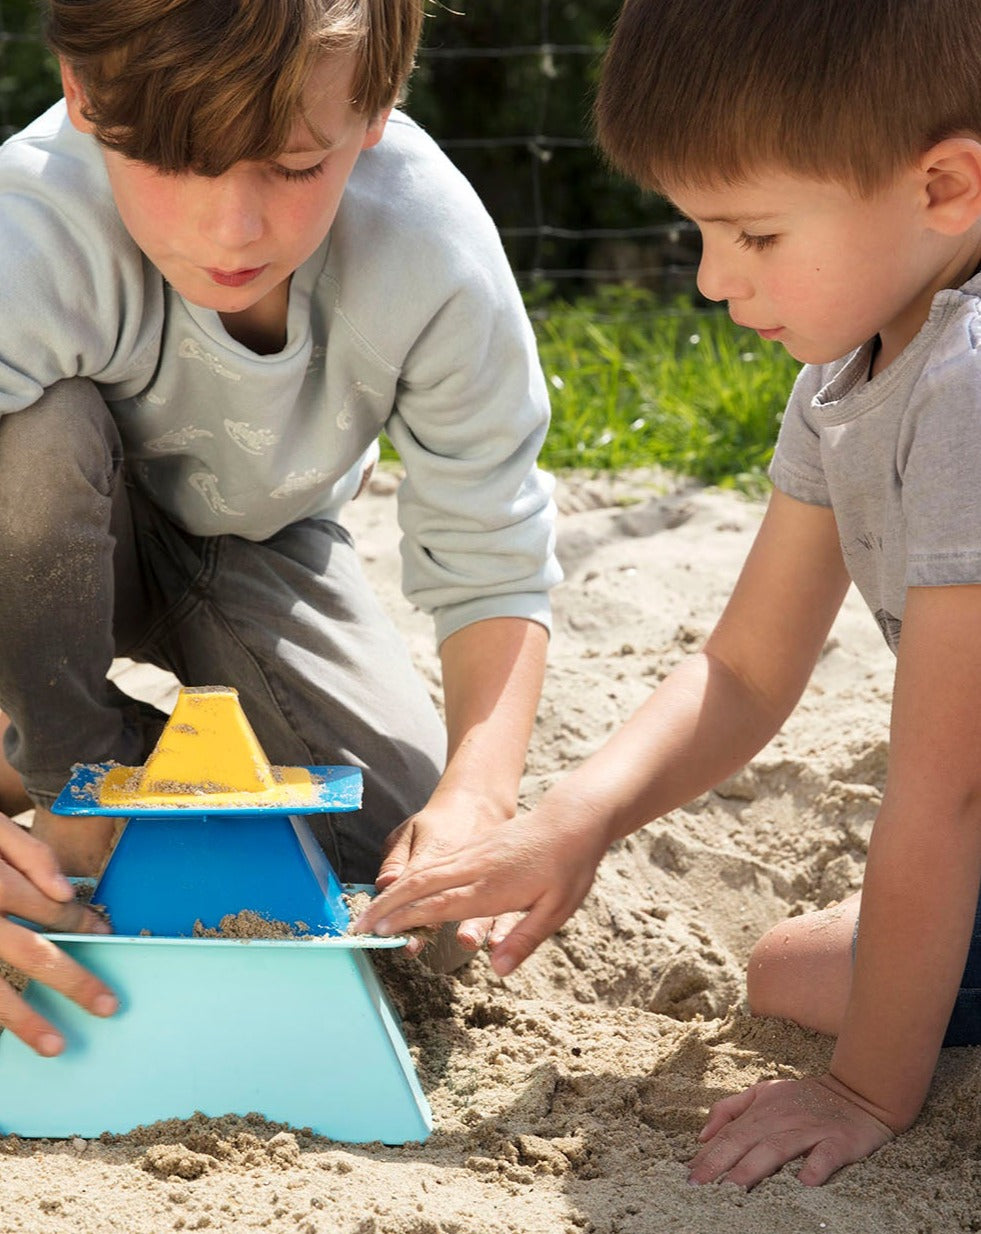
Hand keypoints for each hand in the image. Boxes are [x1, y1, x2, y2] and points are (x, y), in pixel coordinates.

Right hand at [0, 813, 117, 1054]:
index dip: (82, 925)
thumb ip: (31, 854)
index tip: (103, 937)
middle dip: (73, 982)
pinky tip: (6, 1035)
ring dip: (24, 1020)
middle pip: (32, 956)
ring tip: (54, 1046)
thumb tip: (64, 891)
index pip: (53, 911)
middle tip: (107, 1006)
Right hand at [359, 788, 610, 973]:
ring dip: (393, 892)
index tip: (378, 933)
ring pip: (423, 871)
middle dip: (385, 906)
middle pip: (419, 886)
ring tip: (371, 911)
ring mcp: (472, 853)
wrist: (573, 817)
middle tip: (358, 926)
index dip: (406, 919)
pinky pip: (434, 862)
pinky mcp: (474, 846)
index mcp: (492, 887)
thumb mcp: (557, 909)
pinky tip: (401, 888)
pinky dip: (411, 878)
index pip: (438, 905)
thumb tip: (496, 970)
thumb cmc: (569, 866)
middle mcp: (474, 867)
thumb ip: (524, 939)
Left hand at [688, 1073, 896, 1187]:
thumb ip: (731, 1109)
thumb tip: (702, 1135)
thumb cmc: (805, 1098)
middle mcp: (781, 1118)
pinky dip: (814, 1167)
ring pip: (778, 1148)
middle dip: (720, 1163)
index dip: (708, 1155)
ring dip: (754, 1168)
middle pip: (746, 1141)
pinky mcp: (839, 1140)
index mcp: (762, 1110)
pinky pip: (825, 1156)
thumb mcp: (763, 1093)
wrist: (858, 1091)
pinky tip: (803, 1183)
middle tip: (701, 1187)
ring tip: (734, 1188)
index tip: (689, 1176)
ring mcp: (810, 1129)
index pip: (729, 1134)